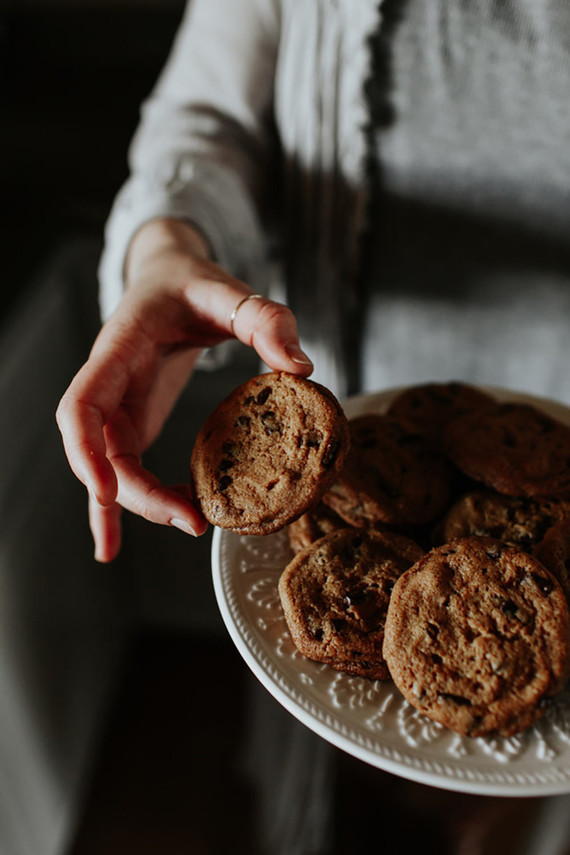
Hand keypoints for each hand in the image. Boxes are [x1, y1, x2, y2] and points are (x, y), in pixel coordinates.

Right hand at [56, 218, 312, 561]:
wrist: (171, 279)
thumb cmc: (193, 285)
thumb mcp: (230, 291)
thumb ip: (265, 320)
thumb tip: (300, 368)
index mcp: (119, 349)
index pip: (81, 403)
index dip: (84, 449)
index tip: (106, 490)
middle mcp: (110, 384)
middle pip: (100, 452)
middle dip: (136, 494)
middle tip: (193, 520)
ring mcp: (119, 408)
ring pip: (113, 470)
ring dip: (143, 505)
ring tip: (194, 525)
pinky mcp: (134, 423)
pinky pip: (119, 471)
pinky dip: (116, 510)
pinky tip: (111, 547)